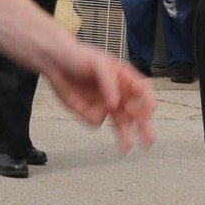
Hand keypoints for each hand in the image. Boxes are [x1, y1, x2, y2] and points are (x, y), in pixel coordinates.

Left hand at [41, 46, 156, 152]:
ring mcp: (106, 105)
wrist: (56, 62)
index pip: (143, 92)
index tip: (146, 113)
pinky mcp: (92, 112)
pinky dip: (87, 114)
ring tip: (126, 147)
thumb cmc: (80, 56)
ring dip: (124, 135)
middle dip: (143, 126)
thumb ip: (109, 82)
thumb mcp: (97, 63)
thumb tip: (115, 103)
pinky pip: (95, 121)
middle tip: (148, 141)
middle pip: (136, 113)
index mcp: (125, 78)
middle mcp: (119, 94)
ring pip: (120, 124)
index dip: (147, 103)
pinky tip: (78, 102)